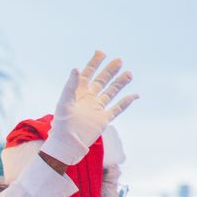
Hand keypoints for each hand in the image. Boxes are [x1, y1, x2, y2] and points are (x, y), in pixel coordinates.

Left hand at [43, 51, 137, 165]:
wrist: (67, 144)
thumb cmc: (62, 124)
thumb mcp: (64, 102)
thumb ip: (71, 85)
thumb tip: (76, 68)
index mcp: (78, 93)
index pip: (87, 74)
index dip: (94, 63)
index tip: (101, 53)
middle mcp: (89, 99)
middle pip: (101, 81)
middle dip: (110, 71)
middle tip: (118, 60)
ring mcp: (97, 109)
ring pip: (111, 93)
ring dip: (120, 83)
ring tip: (129, 74)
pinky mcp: (103, 119)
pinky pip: (117, 109)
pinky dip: (126, 102)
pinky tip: (134, 95)